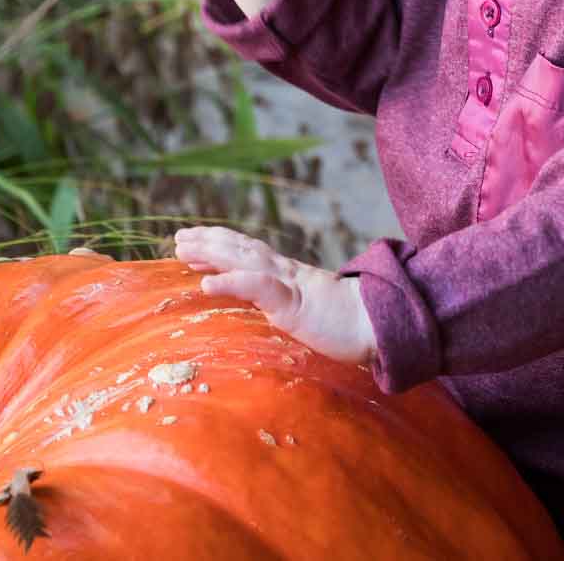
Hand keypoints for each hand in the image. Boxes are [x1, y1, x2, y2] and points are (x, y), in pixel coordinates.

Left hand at [174, 226, 374, 365]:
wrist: (384, 325)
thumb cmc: (354, 325)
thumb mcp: (317, 314)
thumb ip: (297, 308)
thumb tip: (282, 313)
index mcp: (292, 278)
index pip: (252, 255)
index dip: (222, 246)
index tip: (195, 243)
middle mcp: (288, 274)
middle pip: (242, 249)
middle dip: (209, 242)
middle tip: (179, 237)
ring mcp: (291, 285)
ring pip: (245, 260)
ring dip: (211, 253)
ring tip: (183, 248)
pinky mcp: (295, 304)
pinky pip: (259, 288)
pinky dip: (231, 282)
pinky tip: (206, 284)